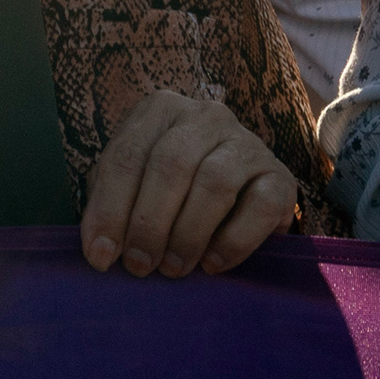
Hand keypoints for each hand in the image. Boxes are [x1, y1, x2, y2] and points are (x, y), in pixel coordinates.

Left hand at [78, 88, 295, 274]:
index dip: (108, 208)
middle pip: (170, 165)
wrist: (241, 190)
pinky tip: (211, 264)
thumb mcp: (138, 182)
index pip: (126, 156)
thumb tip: (99, 248)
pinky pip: (259, 207)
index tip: (98, 255)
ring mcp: (247, 142)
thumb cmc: (175, 187)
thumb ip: (113, 201)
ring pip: (215, 182)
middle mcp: (205, 116)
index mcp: (161, 109)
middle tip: (138, 265)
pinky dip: (233, 241)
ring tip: (172, 268)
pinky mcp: (281, 176)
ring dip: (188, 233)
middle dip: (148, 222)